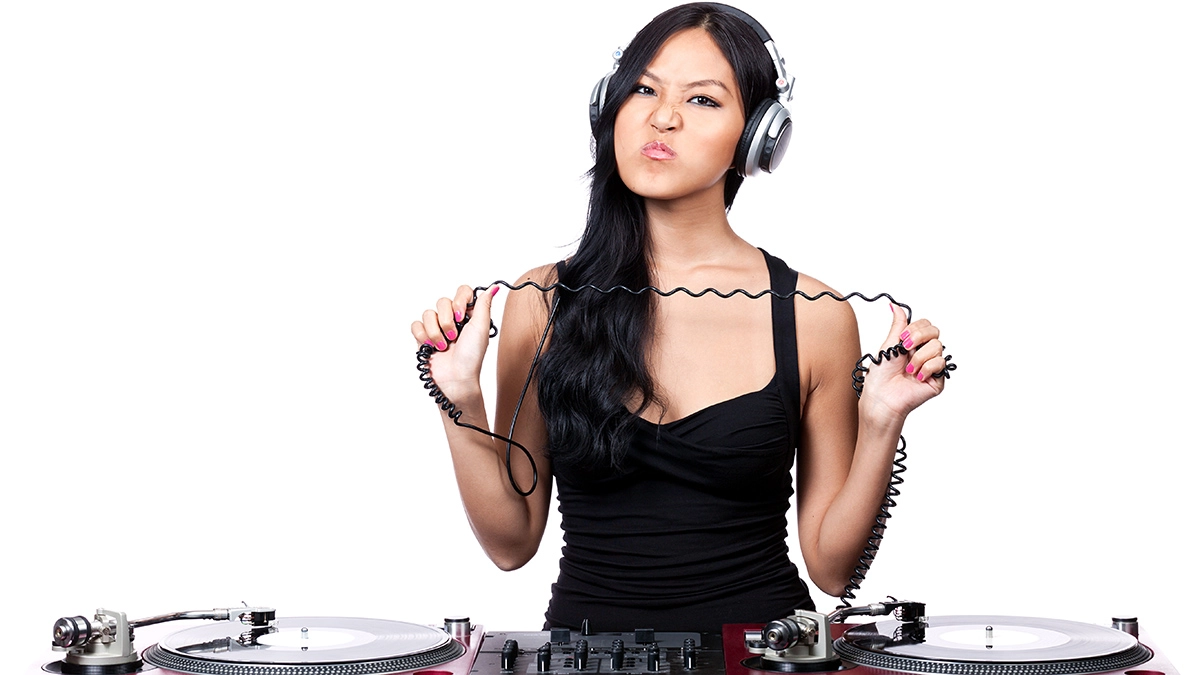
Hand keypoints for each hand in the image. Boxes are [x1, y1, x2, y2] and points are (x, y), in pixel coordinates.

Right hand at [411, 285, 498, 399]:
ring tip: (444, 346)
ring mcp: (437, 328)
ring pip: (428, 313)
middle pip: (442, 301)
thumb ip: (484, 304)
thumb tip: (495, 287)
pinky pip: (416, 324)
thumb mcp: (481, 328)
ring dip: (435, 332)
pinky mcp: (423, 338)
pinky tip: (431, 347)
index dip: (459, 301)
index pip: (462, 291)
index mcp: (469, 315)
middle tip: (454, 336)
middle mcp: (453, 319)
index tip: (462, 316)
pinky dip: (423, 336)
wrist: (455, 379)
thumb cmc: (471, 357)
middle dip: (447, 321)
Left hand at [858, 304, 946, 425]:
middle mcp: (924, 352)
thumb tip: (895, 305)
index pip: (926, 324)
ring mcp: (932, 365)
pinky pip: (941, 362)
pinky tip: (917, 376)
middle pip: (935, 331)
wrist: (882, 397)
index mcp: (912, 343)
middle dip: (918, 338)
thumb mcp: (889, 345)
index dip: (915, 328)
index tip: (902, 338)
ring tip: (908, 369)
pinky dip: (927, 368)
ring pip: (938, 346)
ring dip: (919, 357)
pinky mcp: (938, 378)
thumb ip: (898, 325)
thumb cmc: (881, 375)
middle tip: (905, 349)